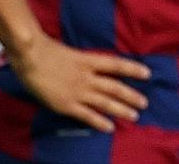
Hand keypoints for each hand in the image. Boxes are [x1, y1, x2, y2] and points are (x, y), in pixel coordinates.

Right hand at [9, 35, 149, 132]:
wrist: (30, 57)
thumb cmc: (47, 50)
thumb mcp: (71, 51)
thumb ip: (84, 60)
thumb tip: (95, 65)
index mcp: (88, 60)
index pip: (117, 65)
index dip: (133, 69)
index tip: (147, 73)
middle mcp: (87, 77)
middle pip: (115, 87)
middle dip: (131, 96)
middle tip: (144, 103)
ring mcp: (78, 91)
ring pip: (105, 102)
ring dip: (121, 110)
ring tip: (134, 116)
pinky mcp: (66, 104)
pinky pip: (87, 115)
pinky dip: (99, 122)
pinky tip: (110, 127)